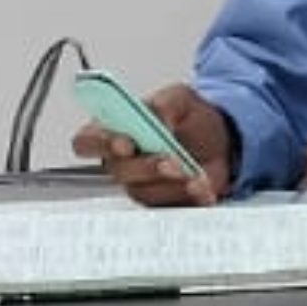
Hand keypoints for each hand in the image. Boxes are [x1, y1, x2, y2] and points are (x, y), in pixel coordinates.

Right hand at [69, 83, 235, 206]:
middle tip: (170, 159)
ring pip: (145, 193)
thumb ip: (167, 102)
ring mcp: (140, 186)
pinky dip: (190, 197)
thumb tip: (158, 114)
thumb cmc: (189, 118)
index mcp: (114, 130)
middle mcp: (121, 162)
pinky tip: (203, 186)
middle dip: (145, 166)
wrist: (219, 141)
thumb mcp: (181, 98)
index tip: (126, 143)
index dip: (101, 143)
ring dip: (172, 185)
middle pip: (118, 171)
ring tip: (195, 175)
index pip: (87, 141)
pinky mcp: (162, 203)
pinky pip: (170, 207)